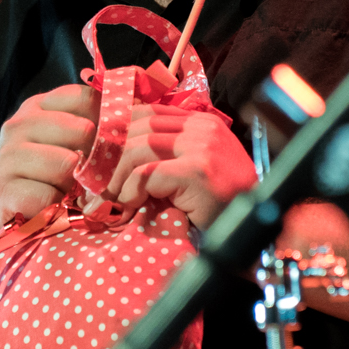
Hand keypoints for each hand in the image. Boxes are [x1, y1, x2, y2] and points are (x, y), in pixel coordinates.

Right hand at [0, 83, 98, 233]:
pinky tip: (53, 209)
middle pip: (82, 130)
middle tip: (89, 178)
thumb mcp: (68, 144)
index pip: (85, 99)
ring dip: (74, 186)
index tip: (109, 145)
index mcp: (37, 107)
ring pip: (66, 163)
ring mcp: (6, 156)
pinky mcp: (3, 189)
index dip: (106, 122)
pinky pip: (49, 195)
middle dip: (93, 159)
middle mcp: (18, 125)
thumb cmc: (46, 177)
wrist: (4, 214)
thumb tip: (137, 103)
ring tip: (68, 194)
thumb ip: (94, 123)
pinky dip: (58, 208)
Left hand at [106, 103, 257, 228]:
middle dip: (109, 157)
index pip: (145, 113)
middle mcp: (203, 128)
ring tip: (109, 201)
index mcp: (200, 123)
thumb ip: (164, 158)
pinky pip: (148, 174)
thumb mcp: (189, 173)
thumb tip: (111, 158)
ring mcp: (203, 147)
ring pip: (138, 148)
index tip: (97, 159)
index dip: (116, 133)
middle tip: (95, 185)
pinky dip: (131, 192)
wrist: (254, 235)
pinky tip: (129, 207)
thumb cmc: (219, 208)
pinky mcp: (198, 171)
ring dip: (116, 178)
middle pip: (137, 128)